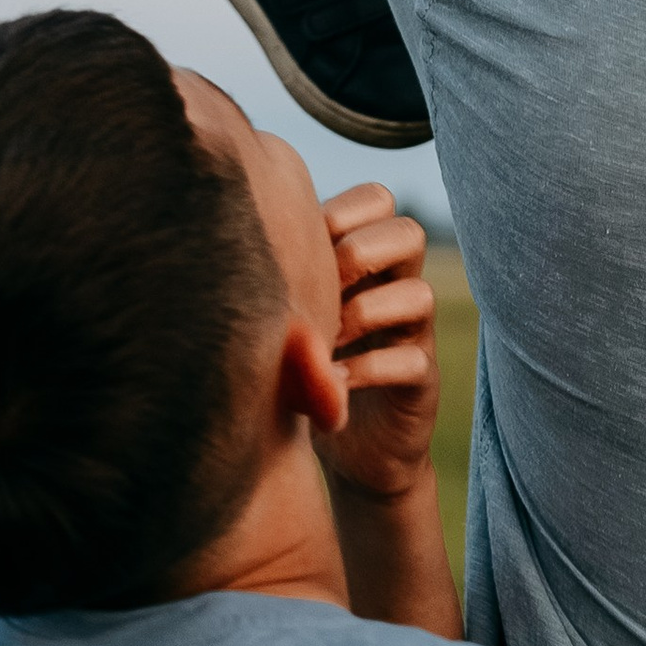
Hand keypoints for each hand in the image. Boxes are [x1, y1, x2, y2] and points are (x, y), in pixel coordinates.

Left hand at [314, 183, 440, 502]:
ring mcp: (415, 333)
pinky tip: (332, 384)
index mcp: (369, 256)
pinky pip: (414, 361)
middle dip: (359, 255)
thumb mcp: (292, 311)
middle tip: (321, 292)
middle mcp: (398, 285)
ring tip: (325, 343)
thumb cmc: (306, 363)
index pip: (377, 198)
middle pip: (409, 233)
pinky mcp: (421, 381)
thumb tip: (223, 225)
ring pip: (420, 294)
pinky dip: (369, 370)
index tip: (301, 248)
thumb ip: (282, 270)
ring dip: (364, 314)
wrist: (346, 447)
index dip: (342, 212)